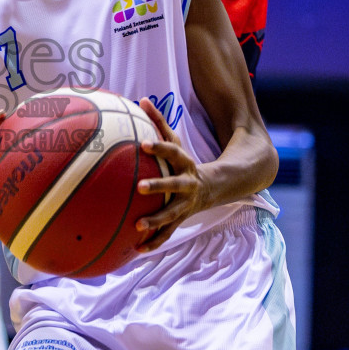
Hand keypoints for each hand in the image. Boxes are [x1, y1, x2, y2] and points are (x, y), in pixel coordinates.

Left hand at [134, 98, 215, 251]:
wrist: (212, 188)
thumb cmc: (183, 162)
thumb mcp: (175, 142)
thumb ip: (159, 121)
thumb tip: (141, 99)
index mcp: (184, 164)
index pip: (173, 152)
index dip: (160, 147)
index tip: (144, 144)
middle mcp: (187, 184)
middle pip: (174, 184)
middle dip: (158, 186)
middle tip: (139, 186)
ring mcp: (185, 204)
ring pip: (171, 214)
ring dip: (155, 220)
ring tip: (137, 225)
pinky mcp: (180, 220)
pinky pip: (167, 233)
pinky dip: (153, 242)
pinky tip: (137, 250)